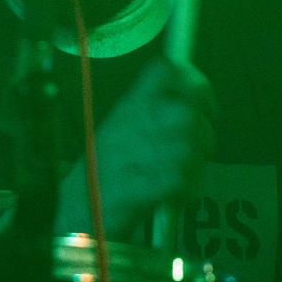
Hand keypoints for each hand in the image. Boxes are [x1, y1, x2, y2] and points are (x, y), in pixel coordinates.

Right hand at [54, 57, 216, 239]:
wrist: (74, 209)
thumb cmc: (106, 169)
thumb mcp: (123, 127)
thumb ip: (154, 109)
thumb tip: (195, 99)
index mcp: (128, 105)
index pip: (166, 72)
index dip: (196, 84)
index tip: (207, 107)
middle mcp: (128, 123)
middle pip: (188, 114)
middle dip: (205, 136)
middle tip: (200, 152)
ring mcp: (129, 155)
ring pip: (188, 149)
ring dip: (196, 168)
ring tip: (185, 177)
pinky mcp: (133, 188)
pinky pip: (179, 181)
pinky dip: (187, 190)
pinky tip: (177, 195)